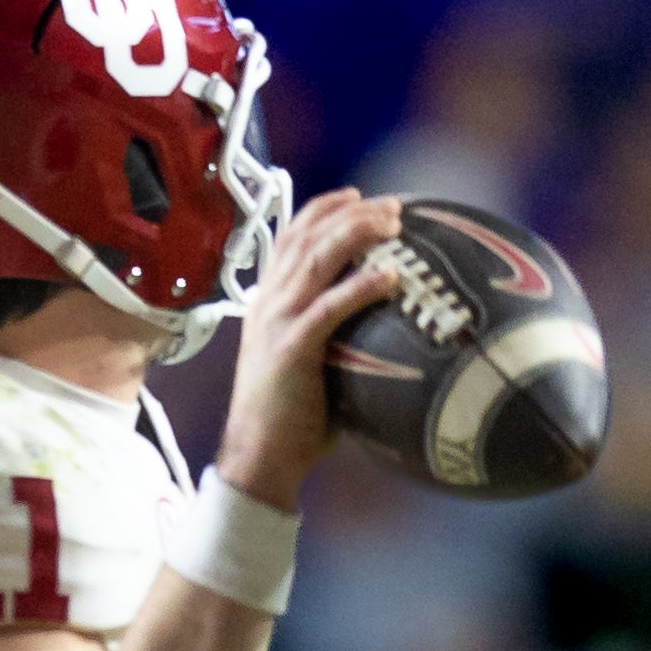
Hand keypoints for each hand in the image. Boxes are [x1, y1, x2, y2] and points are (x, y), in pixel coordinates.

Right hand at [217, 188, 401, 510]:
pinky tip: (390, 276)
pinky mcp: (291, 348)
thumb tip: (383, 326)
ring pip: (315, 260)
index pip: (289, 238)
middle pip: (306, 237)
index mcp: (266, 302)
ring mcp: (276, 323)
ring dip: (356, 234)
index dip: (322, 210)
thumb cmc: (290, 417)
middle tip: (391, 205)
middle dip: (350, 212)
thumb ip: (330, 334)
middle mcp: (267, 303)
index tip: (357, 196)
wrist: (257, 454)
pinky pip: (329, 307)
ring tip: (393, 223)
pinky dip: (360, 286)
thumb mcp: (305, 361)